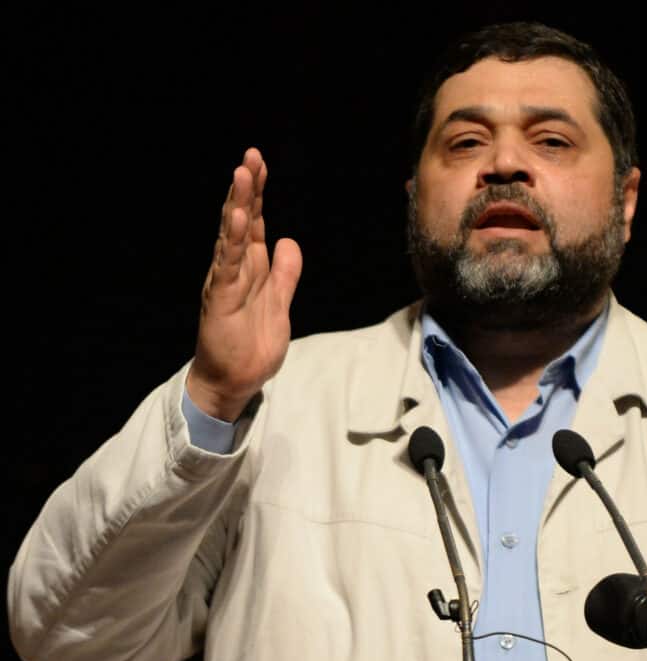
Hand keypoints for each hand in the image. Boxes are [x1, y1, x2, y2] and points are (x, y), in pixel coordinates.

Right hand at [186, 148, 302, 420]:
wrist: (236, 380)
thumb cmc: (253, 343)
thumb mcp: (280, 301)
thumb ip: (285, 273)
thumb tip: (289, 241)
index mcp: (251, 267)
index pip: (256, 223)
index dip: (258, 194)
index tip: (260, 164)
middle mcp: (235, 268)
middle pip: (242, 221)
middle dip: (246, 189)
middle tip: (250, 157)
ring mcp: (225, 282)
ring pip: (232, 237)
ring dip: (238, 207)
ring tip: (242, 177)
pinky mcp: (220, 300)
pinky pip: (227, 267)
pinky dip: (233, 244)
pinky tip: (239, 221)